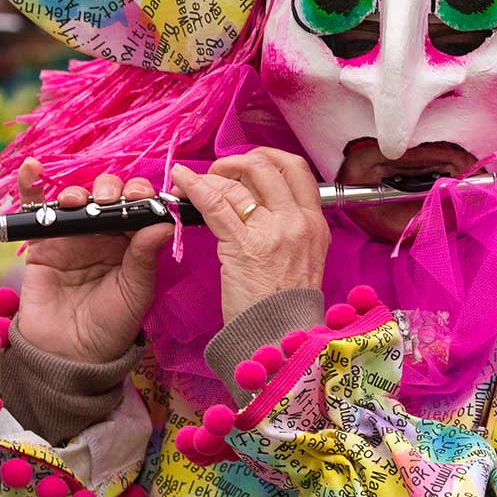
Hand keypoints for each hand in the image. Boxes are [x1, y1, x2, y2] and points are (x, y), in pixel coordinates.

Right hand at [12, 160, 172, 365]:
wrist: (70, 355)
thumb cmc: (111, 325)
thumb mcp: (136, 291)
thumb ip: (145, 256)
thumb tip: (165, 222)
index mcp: (131, 240)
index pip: (138, 205)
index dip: (140, 195)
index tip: (142, 197)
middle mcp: (103, 232)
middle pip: (108, 194)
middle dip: (111, 189)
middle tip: (111, 200)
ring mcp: (71, 234)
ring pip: (76, 197)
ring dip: (78, 191)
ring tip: (79, 202)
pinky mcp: (41, 241)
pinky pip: (35, 207)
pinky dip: (31, 185)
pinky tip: (32, 168)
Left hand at [169, 149, 330, 323]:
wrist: (281, 338)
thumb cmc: (285, 305)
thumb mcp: (304, 259)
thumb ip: (289, 228)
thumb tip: (258, 202)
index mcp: (315, 223)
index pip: (297, 169)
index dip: (268, 158)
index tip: (249, 164)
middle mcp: (298, 221)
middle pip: (267, 167)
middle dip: (238, 162)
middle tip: (221, 174)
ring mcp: (273, 231)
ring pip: (239, 182)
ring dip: (212, 176)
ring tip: (195, 183)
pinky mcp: (244, 245)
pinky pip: (216, 203)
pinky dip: (195, 186)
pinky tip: (181, 181)